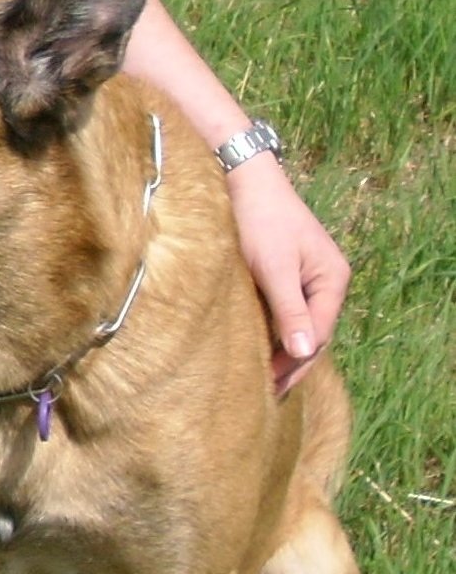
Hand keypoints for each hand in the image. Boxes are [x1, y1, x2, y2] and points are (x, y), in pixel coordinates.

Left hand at [224, 158, 350, 393]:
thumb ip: (289, 309)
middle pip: (309, 332)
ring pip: (295, 322)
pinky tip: (254, 346)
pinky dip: (271, 330)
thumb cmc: (259, 220)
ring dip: (279, 348)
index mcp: (332, 280)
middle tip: (264, 393)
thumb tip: (304, 352)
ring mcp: (304, 277)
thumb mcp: (274, 268)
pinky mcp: (282, 272)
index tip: (271, 387)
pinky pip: (282, 309)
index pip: (317, 334)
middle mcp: (324, 281)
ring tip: (259, 378)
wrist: (242, 179)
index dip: (295, 364)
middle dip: (289, 363)